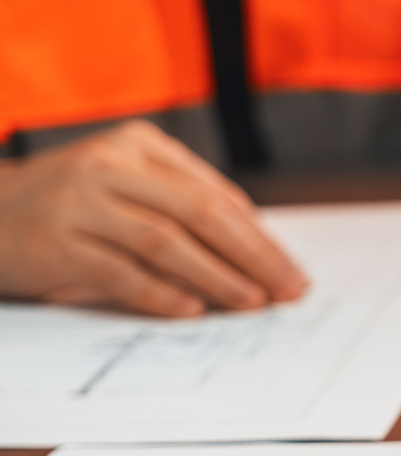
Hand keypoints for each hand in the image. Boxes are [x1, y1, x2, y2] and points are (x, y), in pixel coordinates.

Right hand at [0, 121, 308, 316]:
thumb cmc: (68, 206)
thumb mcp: (124, 187)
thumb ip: (180, 206)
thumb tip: (256, 249)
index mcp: (137, 146)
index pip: (215, 193)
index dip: (259, 234)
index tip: (290, 268)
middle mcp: (109, 167)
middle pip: (201, 213)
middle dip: (253, 255)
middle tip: (287, 289)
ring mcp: (79, 203)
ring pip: (165, 241)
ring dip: (217, 276)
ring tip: (252, 302)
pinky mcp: (55, 244)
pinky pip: (119, 272)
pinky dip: (160, 292)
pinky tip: (191, 309)